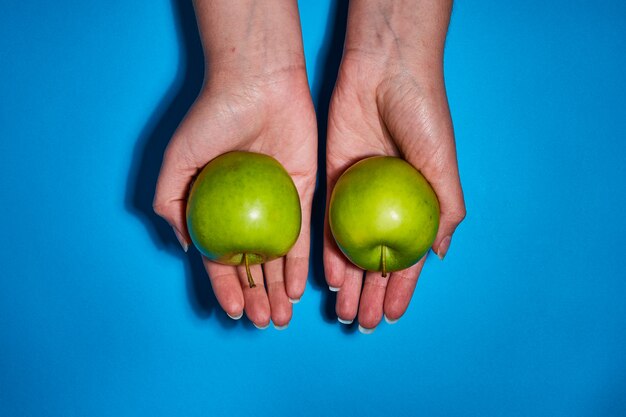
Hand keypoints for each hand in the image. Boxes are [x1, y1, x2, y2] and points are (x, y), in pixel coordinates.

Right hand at [153, 1, 315, 327]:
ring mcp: (278, 204)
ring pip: (279, 257)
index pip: (221, 257)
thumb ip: (170, 204)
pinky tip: (300, 289)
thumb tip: (188, 248)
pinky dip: (301, 264)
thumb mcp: (176, 162)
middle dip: (257, 296)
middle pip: (253, 264)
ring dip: (280, 290)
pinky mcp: (305, 192)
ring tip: (281, 317)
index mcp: (217, 207)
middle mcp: (248, 210)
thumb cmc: (212, 118)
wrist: (257, 84)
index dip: (225, 286)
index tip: (232, 312)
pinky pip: (304, 234)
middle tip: (263, 322)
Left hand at [324, 0, 464, 330]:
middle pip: (376, 259)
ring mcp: (357, 194)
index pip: (408, 256)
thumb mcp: (441, 165)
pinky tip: (327, 278)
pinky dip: (327, 252)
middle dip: (370, 293)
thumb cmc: (423, 114)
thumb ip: (444, 210)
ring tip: (343, 311)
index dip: (402, 287)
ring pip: (350, 248)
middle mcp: (385, 204)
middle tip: (361, 323)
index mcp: (416, 202)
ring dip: (348, 282)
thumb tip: (438, 255)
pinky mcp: (331, 179)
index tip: (391, 316)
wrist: (383, 72)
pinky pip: (326, 222)